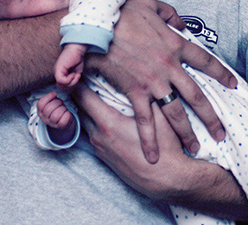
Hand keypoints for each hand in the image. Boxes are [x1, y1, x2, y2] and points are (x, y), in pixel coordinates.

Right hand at [37, 90, 74, 129]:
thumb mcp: (52, 102)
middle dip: (57, 102)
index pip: (40, 104)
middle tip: (61, 102)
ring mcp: (51, 123)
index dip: (48, 96)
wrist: (64, 119)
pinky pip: (63, 121)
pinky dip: (67, 114)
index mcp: (40, 111)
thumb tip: (54, 93)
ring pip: (55, 116)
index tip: (55, 93)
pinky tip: (67, 112)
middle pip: (48, 109)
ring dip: (62, 109)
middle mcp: (44, 119)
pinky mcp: (59, 126)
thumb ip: (51, 98)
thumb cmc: (57, 108)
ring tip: (63, 108)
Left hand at [55, 43, 87, 90]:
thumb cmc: (77, 58)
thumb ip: (72, 79)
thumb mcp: (76, 72)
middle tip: (77, 77)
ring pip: (61, 85)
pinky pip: (61, 80)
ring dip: (71, 82)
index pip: (63, 86)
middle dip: (71, 85)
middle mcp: (57, 73)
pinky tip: (73, 74)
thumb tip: (71, 86)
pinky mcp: (58, 69)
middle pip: (61, 87)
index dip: (71, 85)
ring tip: (75, 75)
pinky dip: (69, 79)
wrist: (76, 49)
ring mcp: (56, 71)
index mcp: (60, 74)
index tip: (77, 78)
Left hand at [73, 82, 192, 199]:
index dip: (78, 80)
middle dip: (81, 92)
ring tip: (95, 92)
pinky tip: (107, 114)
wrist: (169, 180)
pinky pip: (93, 133)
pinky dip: (95, 121)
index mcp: (109, 123)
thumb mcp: (161, 115)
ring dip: (88, 108)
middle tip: (85, 75)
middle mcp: (99, 136)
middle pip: (79, 109)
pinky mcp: (105, 157)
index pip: (82, 97)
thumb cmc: (167, 147)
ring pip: (86, 121)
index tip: (79, 67)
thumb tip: (140, 76)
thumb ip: (147, 96)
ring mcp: (100, 148)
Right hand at [86, 0, 236, 162]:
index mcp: (176, 45)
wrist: (99, 24)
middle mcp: (170, 67)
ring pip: (175, 112)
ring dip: (186, 132)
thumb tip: (180, 23)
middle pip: (197, 96)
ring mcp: (153, 82)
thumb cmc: (123, 13)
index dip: (222, 74)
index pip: (207, 62)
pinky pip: (145, 119)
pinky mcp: (135, 91)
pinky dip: (149, 138)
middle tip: (221, 133)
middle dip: (210, 117)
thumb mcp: (152, 5)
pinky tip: (154, 154)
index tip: (233, 85)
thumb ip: (170, 14)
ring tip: (195, 148)